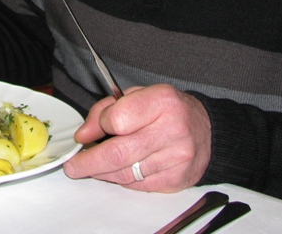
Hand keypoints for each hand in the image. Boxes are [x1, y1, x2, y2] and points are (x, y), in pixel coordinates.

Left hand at [62, 84, 210, 191]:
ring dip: (102, 172)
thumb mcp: (138, 95)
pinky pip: (138, 185)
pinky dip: (122, 180)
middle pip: (118, 152)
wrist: (207, 130)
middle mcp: (172, 128)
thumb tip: (84, 134)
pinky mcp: (177, 179)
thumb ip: (107, 110)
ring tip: (93, 167)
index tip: (87, 133)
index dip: (97, 127)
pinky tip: (118, 171)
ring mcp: (177, 157)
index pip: (117, 119)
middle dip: (89, 162)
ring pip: (125, 173)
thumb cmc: (167, 110)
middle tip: (74, 165)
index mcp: (162, 100)